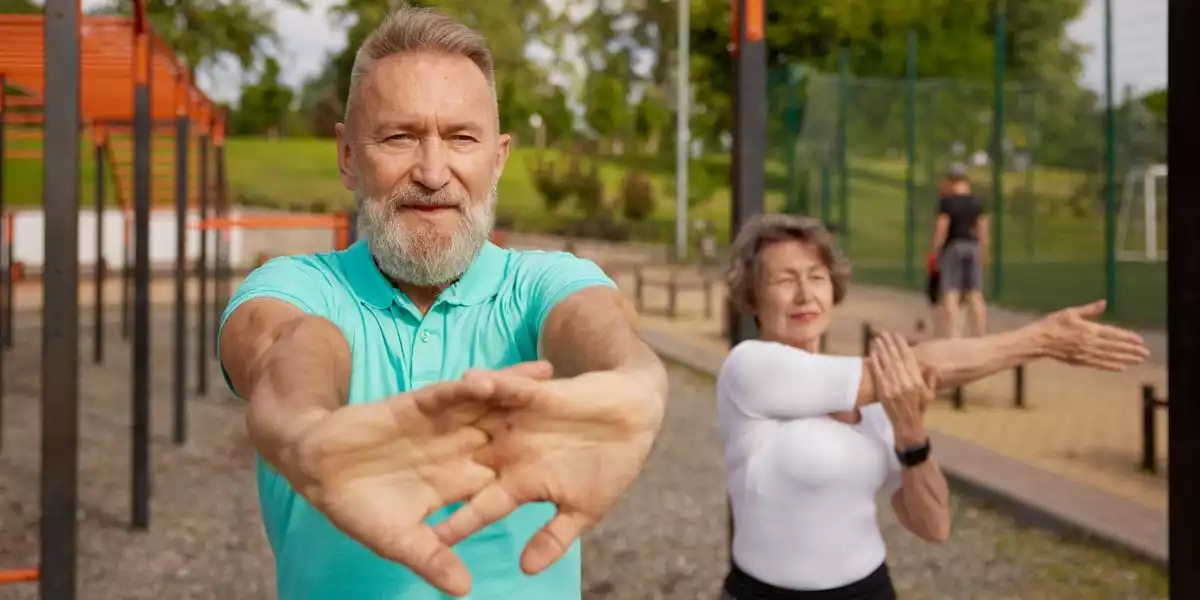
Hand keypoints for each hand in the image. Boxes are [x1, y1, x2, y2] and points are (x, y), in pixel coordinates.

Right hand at [273, 361, 553, 596]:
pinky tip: (497, 378)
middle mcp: (456, 449)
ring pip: (486, 406)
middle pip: (507, 433)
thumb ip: (433, 559)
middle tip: (582, 409)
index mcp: (457, 482)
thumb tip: (465, 590)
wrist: (318, 466)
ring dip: (516, 392)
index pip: (506, 476)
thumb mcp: (399, 541)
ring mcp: (440, 425)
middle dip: (540, 422)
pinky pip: (452, 393)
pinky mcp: (419, 405)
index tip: (576, 467)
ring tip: (554, 378)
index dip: (539, 471)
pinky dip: (473, 385)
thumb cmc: (356, 507)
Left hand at [433, 369, 665, 574]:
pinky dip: (489, 383)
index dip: (455, 523)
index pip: (479, 507)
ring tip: (411, 419)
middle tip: (391, 479)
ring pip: (473, 421)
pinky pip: (505, 387)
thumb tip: (526, 571)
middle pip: (462, 463)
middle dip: (430, 470)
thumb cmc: (612, 465)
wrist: (636, 418)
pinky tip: (468, 380)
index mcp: (519, 482)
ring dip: (449, 420)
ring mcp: (518, 422)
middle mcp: (509, 451)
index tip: (427, 543)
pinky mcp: (533, 394)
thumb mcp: (583, 508)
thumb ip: (553, 537)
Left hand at [868, 332, 937, 446]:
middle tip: (884, 332)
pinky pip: (878, 374)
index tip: (897, 335)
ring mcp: (893, 387)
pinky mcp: (883, 392)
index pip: (909, 358)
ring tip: (876, 338)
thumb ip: (931, 379)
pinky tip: (872, 353)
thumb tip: (933, 366)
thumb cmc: (919, 409)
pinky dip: (875, 362)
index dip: (902, 345)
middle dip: (890, 344)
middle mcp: (906, 382)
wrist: (907, 424)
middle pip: (896, 358)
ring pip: (886, 363)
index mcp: (917, 381)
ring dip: (881, 350)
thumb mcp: (930, 394)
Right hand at [1038, 300, 1149, 369]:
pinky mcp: (1080, 361)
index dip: (1127, 337)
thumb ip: (1089, 310)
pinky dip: (1110, 366)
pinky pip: (1098, 364)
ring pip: (1109, 357)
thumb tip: (1104, 303)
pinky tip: (1121, 367)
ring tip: (1138, 361)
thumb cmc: (1053, 324)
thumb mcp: (1070, 312)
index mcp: (1089, 329)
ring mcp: (1085, 353)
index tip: (1140, 340)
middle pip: (1114, 347)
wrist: (1038, 341)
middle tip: (1145, 353)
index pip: (1112, 334)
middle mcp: (1090, 343)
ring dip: (1125, 358)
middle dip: (1131, 350)